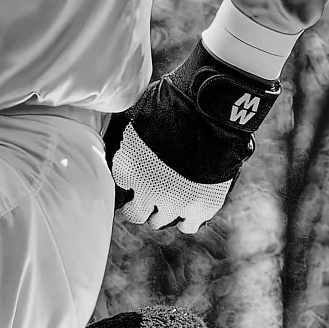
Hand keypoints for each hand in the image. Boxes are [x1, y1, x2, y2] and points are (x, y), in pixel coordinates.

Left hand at [104, 41, 279, 232]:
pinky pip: (188, 224)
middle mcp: (148, 190)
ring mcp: (176, 202)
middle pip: (135, 213)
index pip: (120, 183)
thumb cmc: (172, 103)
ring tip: (164, 203)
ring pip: (159, 221)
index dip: (127, 178)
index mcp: (128, 167)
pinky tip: (184, 213)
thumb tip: (118, 141)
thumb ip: (128, 138)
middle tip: (142, 198)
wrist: (210, 110)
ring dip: (160, 212)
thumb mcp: (138, 115)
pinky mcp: (202, 207)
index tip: (131, 177)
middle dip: (138, 203)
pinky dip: (185, 219)